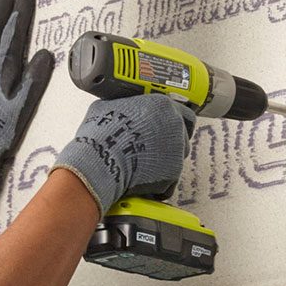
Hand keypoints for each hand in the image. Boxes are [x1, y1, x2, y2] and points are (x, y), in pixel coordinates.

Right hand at [50, 94, 194, 215]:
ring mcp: (177, 150)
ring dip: (165, 161)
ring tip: (144, 165)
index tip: (168, 128)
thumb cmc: (102, 133)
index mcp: (163, 105)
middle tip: (154, 148)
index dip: (175, 122)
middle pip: (182, 136)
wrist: (101, 159)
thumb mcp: (107, 106)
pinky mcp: (173, 173)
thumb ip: (123, 106)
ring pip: (177, 158)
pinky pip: (169, 178)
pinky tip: (142, 178)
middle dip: (170, 143)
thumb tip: (117, 108)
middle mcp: (175, 126)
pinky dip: (158, 180)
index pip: (184, 112)